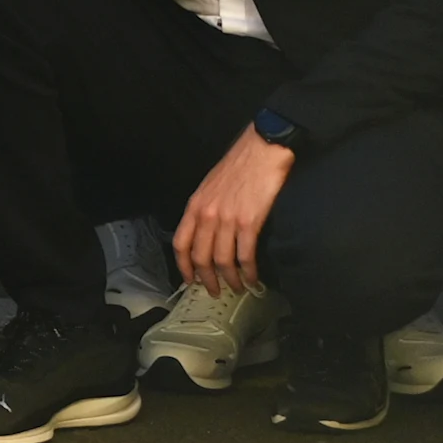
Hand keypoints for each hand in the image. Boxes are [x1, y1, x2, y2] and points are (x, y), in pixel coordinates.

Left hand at [174, 125, 294, 294]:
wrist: (262, 150)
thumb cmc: (238, 166)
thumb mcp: (210, 186)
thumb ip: (205, 209)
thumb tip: (206, 233)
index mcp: (195, 206)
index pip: (181, 243)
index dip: (183, 266)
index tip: (189, 281)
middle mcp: (206, 215)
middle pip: (200, 257)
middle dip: (207, 279)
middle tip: (214, 291)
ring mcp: (227, 219)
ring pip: (222, 260)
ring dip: (230, 279)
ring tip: (237, 288)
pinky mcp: (249, 222)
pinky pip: (245, 255)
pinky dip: (248, 271)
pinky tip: (252, 278)